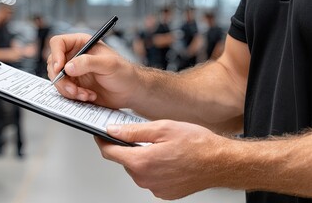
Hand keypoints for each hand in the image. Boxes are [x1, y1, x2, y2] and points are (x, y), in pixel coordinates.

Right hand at [47, 33, 138, 108]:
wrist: (130, 91)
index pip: (58, 43)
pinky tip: (89, 96)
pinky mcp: (75, 86)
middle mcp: (75, 57)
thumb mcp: (108, 64)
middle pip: (53, 64)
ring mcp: (73, 73)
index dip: (56, 55)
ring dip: (69, 90)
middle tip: (74, 89)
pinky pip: (65, 92)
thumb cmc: (124, 72)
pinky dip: (74, 96)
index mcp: (81, 44)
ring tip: (86, 94)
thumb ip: (88, 63)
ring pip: (57, 80)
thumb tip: (68, 67)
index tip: (60, 68)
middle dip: (62, 79)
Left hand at [95, 120, 225, 199]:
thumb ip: (133, 131)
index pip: (110, 152)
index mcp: (142, 161)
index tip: (101, 134)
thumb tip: (113, 130)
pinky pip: (150, 178)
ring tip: (160, 147)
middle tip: (141, 135)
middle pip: (124, 161)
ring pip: (137, 170)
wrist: (220, 162)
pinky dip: (153, 168)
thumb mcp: (162, 128)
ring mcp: (155, 188)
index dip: (103, 141)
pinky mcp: (164, 193)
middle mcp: (145, 179)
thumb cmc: (197, 144)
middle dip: (127, 147)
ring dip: (141, 158)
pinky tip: (167, 159)